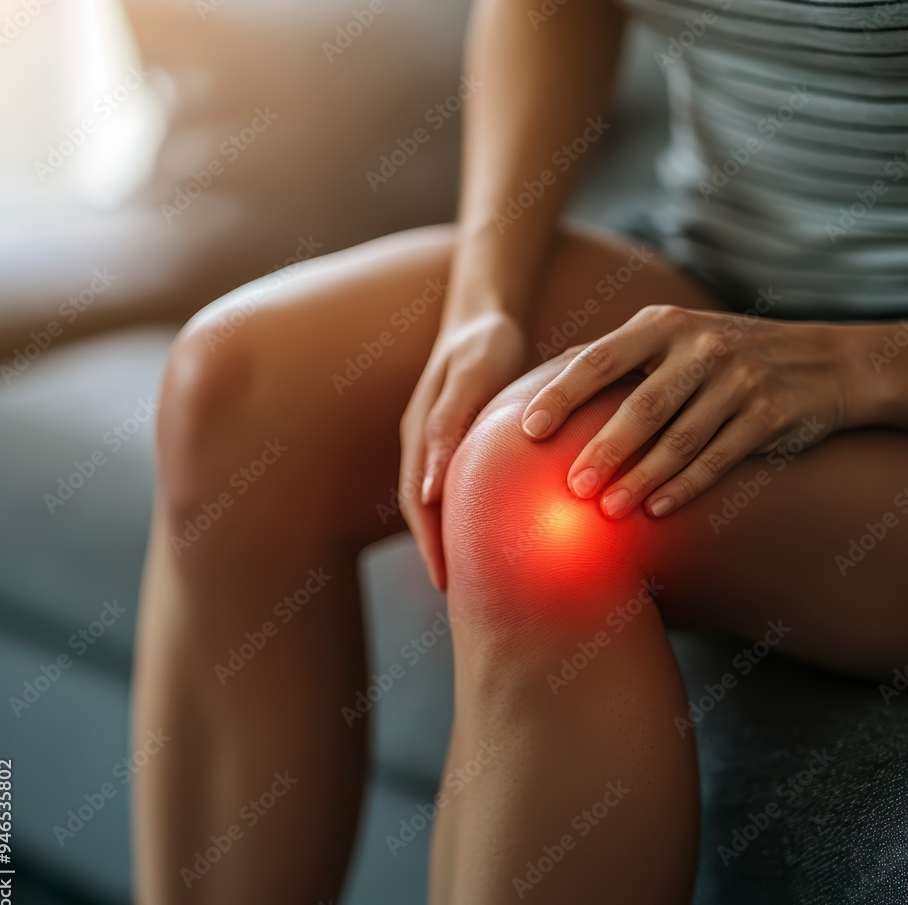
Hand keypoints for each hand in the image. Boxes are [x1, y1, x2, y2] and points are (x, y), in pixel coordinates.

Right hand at [400, 309, 527, 589]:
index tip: (445, 583)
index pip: (418, 505)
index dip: (430, 545)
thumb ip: (447, 428)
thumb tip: (427, 492)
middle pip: (423, 509)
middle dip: (436, 550)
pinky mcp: (458, 434)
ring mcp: (437, 439)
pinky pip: (456, 480)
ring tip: (471, 569)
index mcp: (420, 436)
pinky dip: (464, 507)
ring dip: (448, 533)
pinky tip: (490, 523)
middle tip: (458, 592)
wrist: (486, 310)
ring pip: (436, 498)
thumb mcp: (469, 379)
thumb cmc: (483, 343)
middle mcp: (422, 442)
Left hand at [520, 304, 854, 517]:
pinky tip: (656, 508)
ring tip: (609, 510)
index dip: (562, 394)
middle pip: (640, 406)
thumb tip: (543, 382)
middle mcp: (701, 346)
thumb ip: (618, 357)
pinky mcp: (769, 413)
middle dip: (603, 451)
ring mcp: (739, 378)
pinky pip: (719, 457)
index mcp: (663, 324)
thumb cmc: (724, 354)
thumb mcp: (674, 336)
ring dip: (641, 479)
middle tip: (572, 488)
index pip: (600, 359)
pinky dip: (686, 485)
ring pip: (679, 439)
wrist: (827, 360)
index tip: (529, 430)